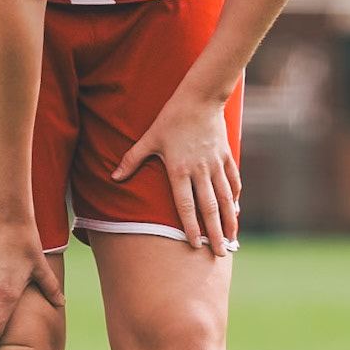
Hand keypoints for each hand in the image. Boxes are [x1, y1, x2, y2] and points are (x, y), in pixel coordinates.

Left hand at [112, 93, 239, 256]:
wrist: (200, 97)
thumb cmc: (171, 118)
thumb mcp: (149, 138)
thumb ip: (132, 159)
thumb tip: (113, 177)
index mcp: (179, 170)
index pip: (185, 206)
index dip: (191, 227)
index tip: (195, 245)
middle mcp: (200, 171)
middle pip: (209, 208)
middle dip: (215, 232)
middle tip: (220, 253)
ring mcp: (215, 164)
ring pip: (225, 198)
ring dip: (229, 220)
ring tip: (232, 238)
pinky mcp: (226, 155)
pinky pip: (233, 180)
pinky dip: (235, 196)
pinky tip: (236, 210)